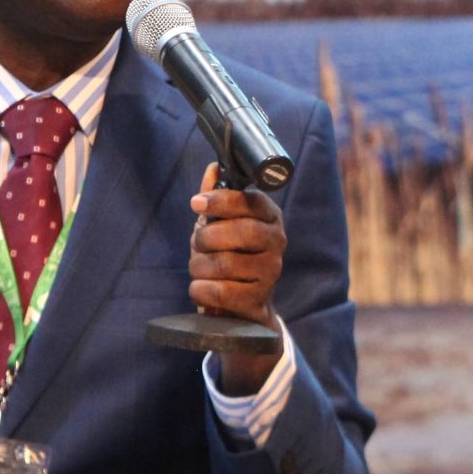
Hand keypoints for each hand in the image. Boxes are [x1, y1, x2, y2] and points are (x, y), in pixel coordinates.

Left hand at [189, 162, 285, 394]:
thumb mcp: (222, 224)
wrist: (244, 305)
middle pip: (237, 232)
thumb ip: (217, 198)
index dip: (221, 201)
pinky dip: (200, 289)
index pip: (250, 202)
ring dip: (199, 266)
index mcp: (269, 217)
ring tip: (201, 268)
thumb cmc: (231, 255)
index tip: (196, 202)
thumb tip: (213, 169)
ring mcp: (271, 272)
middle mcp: (277, 241)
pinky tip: (203, 288)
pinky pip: (218, 291)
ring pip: (222, 263)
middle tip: (199, 244)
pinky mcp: (258, 299)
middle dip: (206, 238)